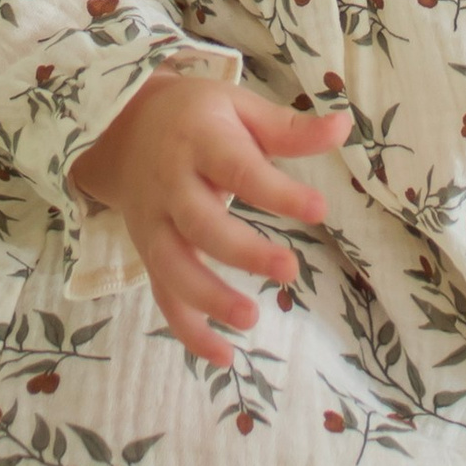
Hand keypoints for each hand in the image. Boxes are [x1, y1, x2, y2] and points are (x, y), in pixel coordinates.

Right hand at [74, 74, 351, 362]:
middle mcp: (171, 186)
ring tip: (251, 319)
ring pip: (174, 268)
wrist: (123, 128)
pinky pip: (163, 297)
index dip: (278, 192)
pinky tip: (224, 357)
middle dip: (243, 252)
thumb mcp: (239, 108)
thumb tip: (343, 128)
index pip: (239, 169)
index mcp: (200, 141)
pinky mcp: (148, 254)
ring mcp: (155, 224)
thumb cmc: (197, 117)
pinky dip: (188, 331)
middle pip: (201, 225)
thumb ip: (289, 128)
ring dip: (209, 299)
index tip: (320, 209)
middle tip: (289, 270)